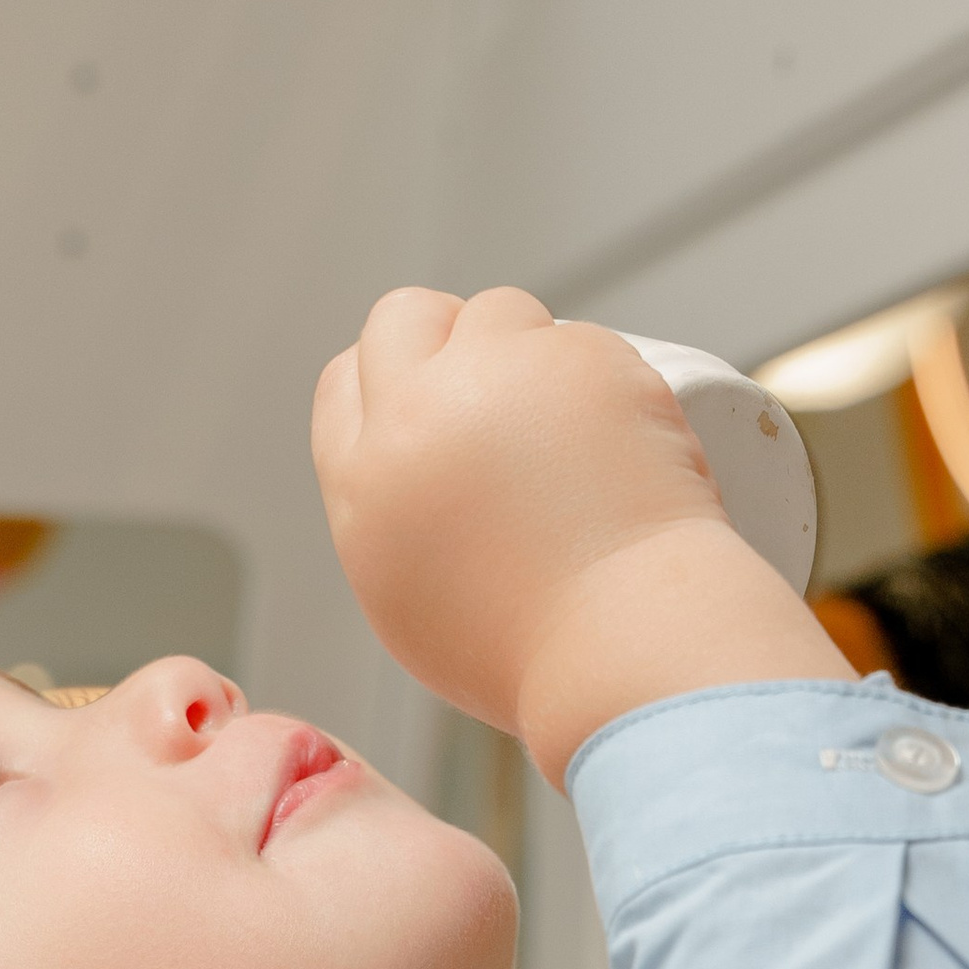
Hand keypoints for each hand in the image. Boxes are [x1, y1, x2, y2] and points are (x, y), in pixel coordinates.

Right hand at [311, 285, 837, 780]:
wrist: (622, 647)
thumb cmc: (532, 656)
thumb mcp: (412, 603)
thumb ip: (395, 519)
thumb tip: (416, 468)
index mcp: (362, 480)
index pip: (346, 380)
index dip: (392, 383)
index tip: (434, 403)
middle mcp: (416, 410)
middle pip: (406, 316)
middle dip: (448, 339)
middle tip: (501, 394)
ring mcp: (500, 374)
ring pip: (501, 312)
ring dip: (529, 353)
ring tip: (571, 433)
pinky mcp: (582, 357)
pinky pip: (583, 340)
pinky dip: (603, 381)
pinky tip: (622, 444)